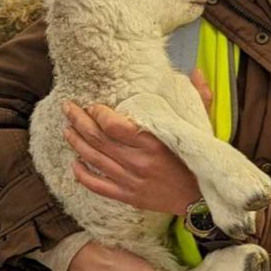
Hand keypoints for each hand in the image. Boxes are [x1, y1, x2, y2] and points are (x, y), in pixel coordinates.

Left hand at [63, 71, 211, 213]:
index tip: (93, 105)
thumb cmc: (201, 159)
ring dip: (76, 143)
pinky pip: (98, 186)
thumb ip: (199, 96)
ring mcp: (131, 181)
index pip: (113, 126)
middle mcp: (138, 162)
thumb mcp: (202, 126)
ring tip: (67, 130)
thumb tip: (196, 71)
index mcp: (154, 143)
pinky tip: (75, 164)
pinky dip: (83, 175)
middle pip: (98, 139)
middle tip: (68, 108)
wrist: (202, 199)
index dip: (98, 114)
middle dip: (78, 121)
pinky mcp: (128, 196)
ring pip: (94, 159)